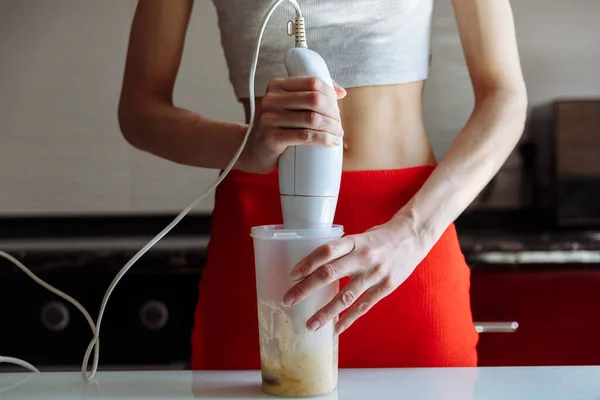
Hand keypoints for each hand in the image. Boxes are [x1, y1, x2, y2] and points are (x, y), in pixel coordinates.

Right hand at [238, 77, 346, 173]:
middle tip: (338, 123)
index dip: (329, 93)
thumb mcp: (289, 107)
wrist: (253, 150)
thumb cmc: (278, 127)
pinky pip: (305, 136)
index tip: (336, 106)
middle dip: (332, 112)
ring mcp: (269, 118)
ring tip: (337, 134)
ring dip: (331, 127)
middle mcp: (271, 99)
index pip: (312, 83)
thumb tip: (341, 92)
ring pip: (312, 118)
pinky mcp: (272, 138)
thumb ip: (311, 95)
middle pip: (314, 99)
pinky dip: (323, 139)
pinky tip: (331, 142)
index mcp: (276, 86)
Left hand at [283, 215, 432, 333]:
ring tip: (310, 324)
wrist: (413, 237)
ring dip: (325, 312)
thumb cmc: (380, 237)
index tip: (292, 275)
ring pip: (346, 296)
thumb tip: (314, 266)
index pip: (326, 251)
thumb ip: (341, 250)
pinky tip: (335, 329)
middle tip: (288, 300)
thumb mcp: (359, 236)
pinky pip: (363, 306)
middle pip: (329, 273)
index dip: (307, 263)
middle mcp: (363, 257)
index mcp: (354, 241)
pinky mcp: (386, 287)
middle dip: (306, 288)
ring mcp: (375, 274)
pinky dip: (348, 319)